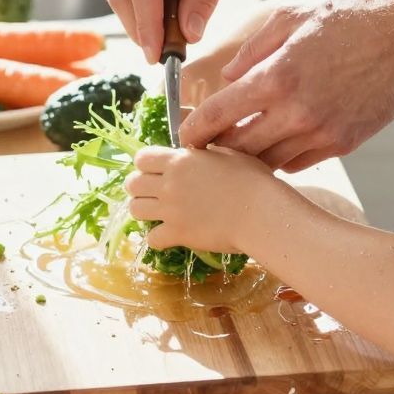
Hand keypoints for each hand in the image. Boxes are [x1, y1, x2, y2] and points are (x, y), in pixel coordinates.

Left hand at [125, 145, 278, 254]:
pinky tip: (171, 235)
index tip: (157, 170)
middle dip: (140, 188)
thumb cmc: (252, 179)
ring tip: (159, 213)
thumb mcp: (228, 154)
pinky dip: (159, 238)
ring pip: (135, 210)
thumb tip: (198, 154)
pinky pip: (152, 239)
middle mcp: (169, 184)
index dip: (146, 164)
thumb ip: (205, 154)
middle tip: (156, 193)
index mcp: (180, 160)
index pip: (142, 158)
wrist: (261, 212)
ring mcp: (171, 210)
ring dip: (144, 211)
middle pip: (132, 184)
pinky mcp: (178, 234)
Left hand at [178, 0, 393, 170]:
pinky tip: (276, 143)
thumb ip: (252, 50)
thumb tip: (227, 79)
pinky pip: (299, 162)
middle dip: (217, 151)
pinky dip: (281, 158)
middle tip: (207, 148)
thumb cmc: (349, 17)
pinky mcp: (344, 143)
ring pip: (269, 163)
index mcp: (277, 76)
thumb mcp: (291, 18)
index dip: (194, 131)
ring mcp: (323, 132)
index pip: (219, 116)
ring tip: (240, 147)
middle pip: (239, 150)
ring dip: (250, 158)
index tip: (184, 138)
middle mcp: (297, 111)